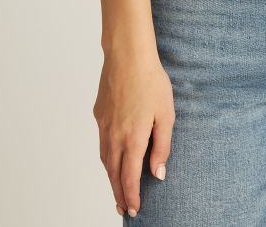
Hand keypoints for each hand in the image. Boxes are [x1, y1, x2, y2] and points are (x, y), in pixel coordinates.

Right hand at [92, 50, 175, 215]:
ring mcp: (104, 125)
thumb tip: (158, 173)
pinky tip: (112, 157)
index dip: (132, 197)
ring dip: (110, 177)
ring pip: (105, 159)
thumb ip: (162, 146)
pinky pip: (101, 142)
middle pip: (113, 174)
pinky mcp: (99, 114)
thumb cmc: (151, 81)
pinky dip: (106, 157)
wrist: (127, 55)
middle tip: (123, 208)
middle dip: (118, 194)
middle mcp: (114, 136)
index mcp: (132, 138)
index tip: (134, 210)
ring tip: (117, 189)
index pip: (129, 178)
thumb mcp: (166, 114)